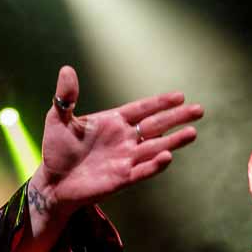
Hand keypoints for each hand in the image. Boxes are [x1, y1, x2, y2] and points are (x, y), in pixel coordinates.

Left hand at [30, 66, 202, 217]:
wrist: (52, 182)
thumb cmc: (56, 150)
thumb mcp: (58, 119)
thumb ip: (66, 97)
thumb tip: (66, 69)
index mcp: (114, 122)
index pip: (142, 109)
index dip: (160, 103)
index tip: (180, 96)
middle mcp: (124, 139)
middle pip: (155, 126)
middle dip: (176, 118)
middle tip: (199, 110)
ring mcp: (125, 159)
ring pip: (155, 148)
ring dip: (173, 141)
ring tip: (192, 132)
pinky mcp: (122, 178)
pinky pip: (142, 171)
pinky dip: (154, 165)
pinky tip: (167, 157)